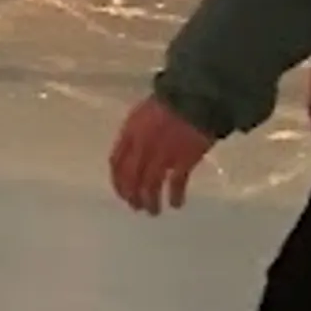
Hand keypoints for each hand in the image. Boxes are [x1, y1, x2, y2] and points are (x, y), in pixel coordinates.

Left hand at [109, 95, 219, 214]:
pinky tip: (175, 204)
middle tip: (135, 206)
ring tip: (152, 211)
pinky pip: (175, 183)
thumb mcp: (142, 114)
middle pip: (131, 177)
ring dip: (150, 201)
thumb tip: (132, 153)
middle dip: (131, 194)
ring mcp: (162, 155)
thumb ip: (135, 134)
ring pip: (150, 184)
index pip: (116, 162)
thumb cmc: (169, 103)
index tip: (121, 193)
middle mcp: (142, 147)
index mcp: (129, 133)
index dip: (118, 180)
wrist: (195, 98)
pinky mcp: (183, 161)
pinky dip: (174, 195)